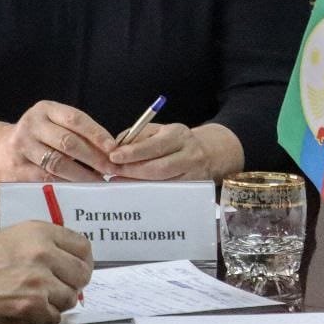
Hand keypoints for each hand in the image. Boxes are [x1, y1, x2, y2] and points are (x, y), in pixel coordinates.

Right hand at [0, 100, 117, 185]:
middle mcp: (32, 124)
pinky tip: (79, 187)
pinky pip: (45, 177)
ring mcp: (22, 145)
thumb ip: (76, 131)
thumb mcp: (52, 123)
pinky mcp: (17, 167)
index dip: (96, 133)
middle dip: (93, 157)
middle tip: (111, 168)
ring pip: (57, 162)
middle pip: (68, 141)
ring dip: (82, 173)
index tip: (114, 148)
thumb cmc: (37, 136)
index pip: (76, 119)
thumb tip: (110, 149)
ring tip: (99, 180)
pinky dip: (65, 183)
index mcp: (46, 109)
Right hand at [0, 221, 91, 323]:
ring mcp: (39, 282)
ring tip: (36, 299)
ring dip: (57, 302)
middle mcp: (43, 254)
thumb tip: (73, 260)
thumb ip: (46, 244)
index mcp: (41, 233)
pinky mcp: (31, 308)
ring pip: (70, 298)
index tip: (77, 269)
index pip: (83, 247)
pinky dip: (44, 318)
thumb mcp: (16, 237)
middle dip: (74, 284)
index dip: (83, 260)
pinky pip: (55, 317)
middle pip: (82, 274)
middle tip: (60, 288)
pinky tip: (27, 311)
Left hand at [107, 121, 243, 181]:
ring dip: (137, 184)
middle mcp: (189, 154)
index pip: (155, 145)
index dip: (133, 152)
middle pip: (159, 168)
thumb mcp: (161, 130)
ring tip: (118, 181)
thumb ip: (138, 135)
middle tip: (113, 171)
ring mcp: (193, 174)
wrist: (210, 153)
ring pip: (163, 183)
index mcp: (179, 135)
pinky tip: (133, 190)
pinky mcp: (192, 189)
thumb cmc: (176, 141)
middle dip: (132, 171)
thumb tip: (116, 146)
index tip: (114, 156)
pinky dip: (148, 192)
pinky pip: (167, 193)